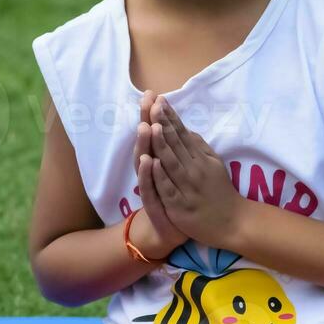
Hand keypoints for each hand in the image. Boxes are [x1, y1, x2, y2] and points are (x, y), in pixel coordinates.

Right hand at [133, 89, 187, 255]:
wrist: (169, 230)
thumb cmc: (176, 197)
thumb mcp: (178, 170)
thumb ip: (176, 148)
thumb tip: (174, 125)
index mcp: (158, 160)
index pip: (154, 132)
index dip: (152, 114)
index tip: (152, 93)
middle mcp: (150, 170)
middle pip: (146, 141)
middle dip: (146, 121)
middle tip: (145, 101)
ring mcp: (150, 185)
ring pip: (144, 162)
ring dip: (144, 144)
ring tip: (145, 126)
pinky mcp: (154, 202)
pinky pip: (149, 186)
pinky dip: (147, 174)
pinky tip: (148, 160)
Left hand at [147, 93, 244, 250]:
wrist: (232, 223)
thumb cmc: (220, 192)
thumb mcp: (215, 165)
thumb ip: (200, 147)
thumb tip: (187, 130)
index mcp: (201, 158)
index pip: (183, 134)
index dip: (171, 118)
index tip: (160, 101)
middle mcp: (194, 169)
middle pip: (176, 144)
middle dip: (163, 123)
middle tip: (153, 104)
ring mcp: (187, 187)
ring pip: (171, 162)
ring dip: (160, 144)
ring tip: (151, 126)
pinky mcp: (179, 205)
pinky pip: (167, 188)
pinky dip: (158, 175)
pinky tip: (150, 162)